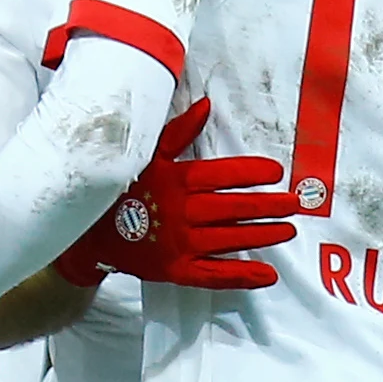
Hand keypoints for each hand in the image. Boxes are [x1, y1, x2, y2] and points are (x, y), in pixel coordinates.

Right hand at [53, 99, 296, 289]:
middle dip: (267, 205)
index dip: (251, 172)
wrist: (89, 234)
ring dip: (262, 235)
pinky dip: (241, 275)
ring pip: (230, 239)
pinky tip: (267, 274)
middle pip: (233, 208)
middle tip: (293, 203)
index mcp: (175, 180)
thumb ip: (179, 132)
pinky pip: (214, 274)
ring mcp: (180, 244)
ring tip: (287, 230)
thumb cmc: (123, 189)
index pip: (221, 174)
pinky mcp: (176, 270)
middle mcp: (180, 212)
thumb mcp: (146, 155)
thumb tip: (206, 105)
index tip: (275, 171)